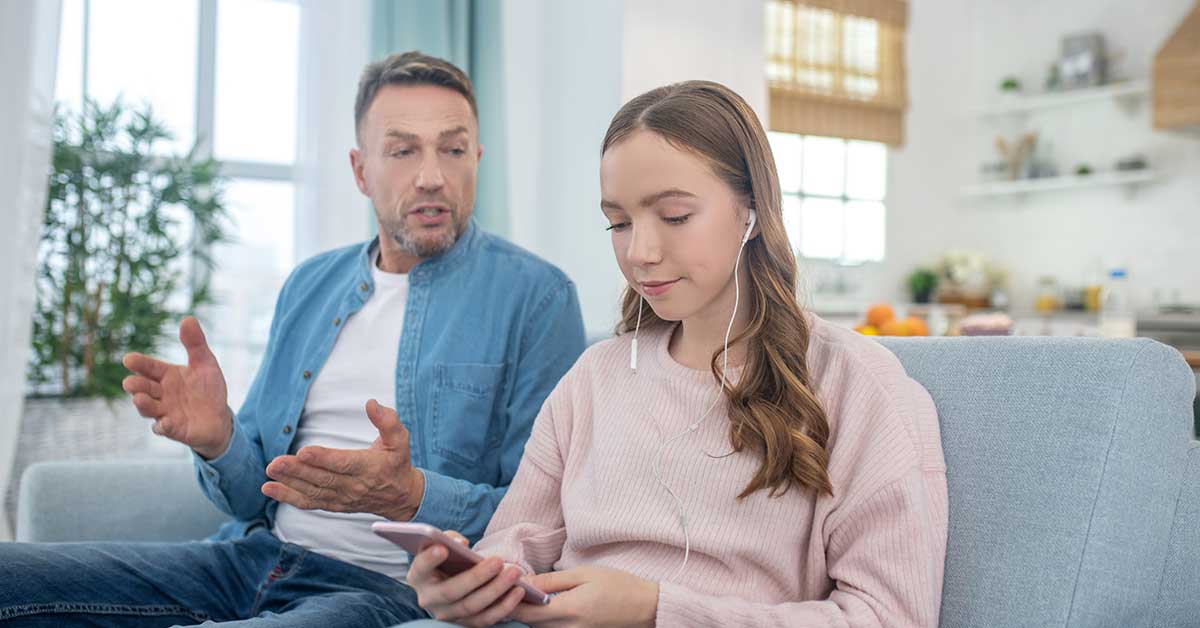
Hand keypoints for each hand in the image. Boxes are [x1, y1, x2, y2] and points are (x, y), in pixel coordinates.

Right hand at [122, 316, 232, 459]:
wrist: (219, 418)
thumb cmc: (207, 389)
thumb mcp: (205, 363)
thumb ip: (196, 344)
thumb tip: (188, 319)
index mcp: (166, 376)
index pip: (149, 367)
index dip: (139, 364)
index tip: (129, 359)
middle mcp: (161, 394)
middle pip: (144, 388)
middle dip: (136, 385)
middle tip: (129, 382)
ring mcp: (165, 412)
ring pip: (149, 408)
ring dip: (143, 405)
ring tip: (139, 399)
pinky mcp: (175, 429)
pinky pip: (165, 428)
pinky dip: (163, 426)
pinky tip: (164, 423)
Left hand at [262, 399, 424, 520]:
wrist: (401, 497)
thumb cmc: (397, 463)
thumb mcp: (400, 440)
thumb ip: (387, 421)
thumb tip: (372, 403)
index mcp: (369, 468)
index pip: (343, 463)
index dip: (323, 458)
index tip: (304, 452)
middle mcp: (354, 486)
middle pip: (322, 478)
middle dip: (297, 471)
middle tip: (275, 462)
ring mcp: (342, 498)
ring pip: (312, 491)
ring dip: (289, 482)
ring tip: (270, 472)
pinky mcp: (334, 505)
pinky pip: (309, 503)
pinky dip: (289, 497)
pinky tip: (270, 489)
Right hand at [406, 529, 526, 626]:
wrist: (449, 579)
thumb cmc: (447, 558)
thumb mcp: (442, 544)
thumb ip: (448, 538)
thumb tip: (461, 545)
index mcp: (418, 576)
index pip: (421, 567)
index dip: (430, 559)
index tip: (442, 548)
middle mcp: (429, 599)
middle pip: (451, 591)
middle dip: (476, 576)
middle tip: (498, 561)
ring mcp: (446, 614)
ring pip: (471, 606)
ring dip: (495, 590)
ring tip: (514, 573)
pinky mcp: (464, 624)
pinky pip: (485, 619)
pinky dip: (504, 607)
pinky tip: (519, 591)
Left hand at [510, 566, 658, 627]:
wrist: (645, 608)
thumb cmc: (618, 586)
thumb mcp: (584, 574)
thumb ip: (551, 581)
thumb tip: (524, 581)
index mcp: (568, 610)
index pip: (525, 611)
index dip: (510, 598)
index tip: (505, 583)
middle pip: (529, 622)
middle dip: (517, 605)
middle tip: (514, 584)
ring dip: (531, 613)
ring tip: (531, 593)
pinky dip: (544, 620)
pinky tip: (548, 606)